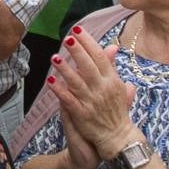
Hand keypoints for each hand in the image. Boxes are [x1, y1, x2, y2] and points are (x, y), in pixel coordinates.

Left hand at [47, 27, 139, 158]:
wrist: (117, 137)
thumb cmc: (116, 110)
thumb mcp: (118, 86)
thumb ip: (111, 66)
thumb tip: (112, 46)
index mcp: (112, 81)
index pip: (100, 58)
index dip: (89, 43)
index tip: (78, 30)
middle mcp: (103, 89)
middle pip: (89, 66)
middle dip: (78, 51)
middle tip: (67, 38)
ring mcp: (92, 102)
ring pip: (77, 82)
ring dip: (66, 69)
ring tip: (55, 57)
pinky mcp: (82, 115)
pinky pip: (69, 100)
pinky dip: (60, 91)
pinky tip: (51, 81)